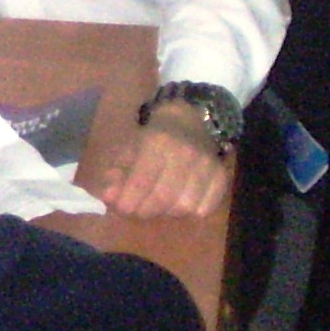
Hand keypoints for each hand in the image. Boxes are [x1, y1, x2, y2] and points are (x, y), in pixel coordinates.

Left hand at [97, 106, 228, 218]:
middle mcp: (185, 153)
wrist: (190, 119)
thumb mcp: (130, 147)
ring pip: (184, 207)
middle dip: (145, 210)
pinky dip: (190, 211)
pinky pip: (204, 209)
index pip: (141, 182)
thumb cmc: (154, 136)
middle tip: (138, 209)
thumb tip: (108, 197)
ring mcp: (207, 166)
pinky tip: (180, 200)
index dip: (128, 201)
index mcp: (157, 142)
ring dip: (167, 211)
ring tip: (159, 202)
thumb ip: (117, 173)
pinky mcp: (222, 177)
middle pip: (163, 198)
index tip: (121, 208)